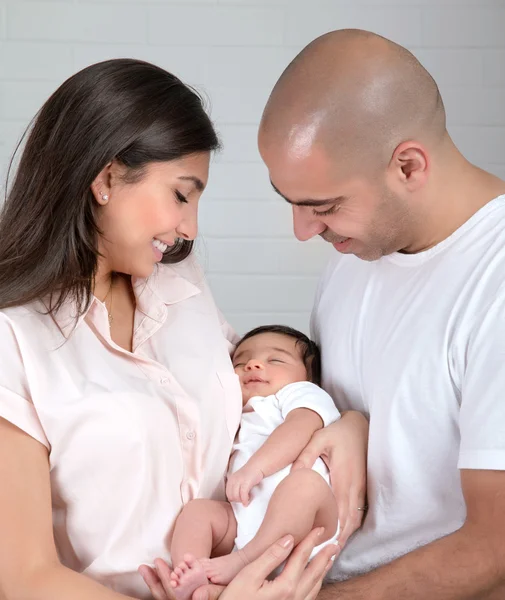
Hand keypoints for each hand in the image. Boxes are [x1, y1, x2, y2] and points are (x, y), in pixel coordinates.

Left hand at [138, 559, 224, 599]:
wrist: (231, 593)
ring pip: (163, 595)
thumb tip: (197, 596)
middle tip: (144, 567)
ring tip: (145, 568)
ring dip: (153, 581)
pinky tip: (155, 573)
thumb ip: (210, 593)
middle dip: (154, 581)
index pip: (173, 595)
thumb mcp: (221, 591)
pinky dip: (160, 583)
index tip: (158, 565)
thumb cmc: (226, 591)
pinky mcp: (181, 597)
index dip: (165, 581)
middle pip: (164, 596)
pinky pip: (166, 593)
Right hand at [221, 528, 337, 599]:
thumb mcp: (249, 575)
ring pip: (315, 586)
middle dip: (325, 556)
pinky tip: (315, 580)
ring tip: (329, 559)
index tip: (319, 529)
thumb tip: (289, 539)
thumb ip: (271, 556)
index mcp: (286, 586)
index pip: (302, 557)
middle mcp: (294, 598)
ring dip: (323, 570)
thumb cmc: (236, 599)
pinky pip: (310, 596)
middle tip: (334, 543)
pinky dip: (316, 584)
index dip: (311, 541)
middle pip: (314, 572)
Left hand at [226, 464, 263, 505]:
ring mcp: (239, 481)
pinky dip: (245, 500)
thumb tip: (233, 498)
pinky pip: (243, 495)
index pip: (227, 494)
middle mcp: (233, 480)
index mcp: (230, 480)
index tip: (239, 499)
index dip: (233, 499)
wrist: (257, 466)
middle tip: (243, 499)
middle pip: (231, 496)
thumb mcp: (238, 479)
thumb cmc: (249, 474)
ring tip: (247, 498)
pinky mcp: (246, 482)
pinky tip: (248, 500)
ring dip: (241, 501)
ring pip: (236, 496)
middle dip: (237, 501)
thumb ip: (235, 487)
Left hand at [292, 410, 367, 547]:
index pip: (339, 512)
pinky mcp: (361, 488)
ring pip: (354, 520)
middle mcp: (354, 488)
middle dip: (336, 540)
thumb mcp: (319, 439)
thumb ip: (306, 455)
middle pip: (348, 522)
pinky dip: (348, 526)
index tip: (320, 545)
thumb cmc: (337, 433)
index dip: (332, 531)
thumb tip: (295, 475)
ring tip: (328, 551)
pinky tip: (338, 534)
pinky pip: (357, 513)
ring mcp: (360, 489)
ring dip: (343, 535)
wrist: (359, 427)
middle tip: (320, 555)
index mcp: (344, 478)